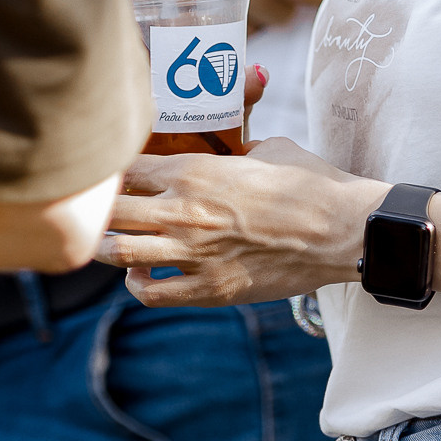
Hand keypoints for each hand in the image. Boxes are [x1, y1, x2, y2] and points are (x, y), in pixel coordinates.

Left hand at [96, 137, 387, 307]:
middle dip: (100, 210)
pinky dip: (136, 286)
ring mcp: (193, 253)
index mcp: (193, 170)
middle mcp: (183, 210)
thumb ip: (234, 149)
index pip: (126, 168)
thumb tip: (233, 146)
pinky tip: (140, 278)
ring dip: (107, 249)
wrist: (341, 229)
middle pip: (113, 210)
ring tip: (111, 246)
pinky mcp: (210, 289)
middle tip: (99, 212)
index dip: (113, 171)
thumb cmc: (309, 182)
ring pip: (119, 253)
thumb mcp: (266, 149)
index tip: (110, 174)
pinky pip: (151, 293)